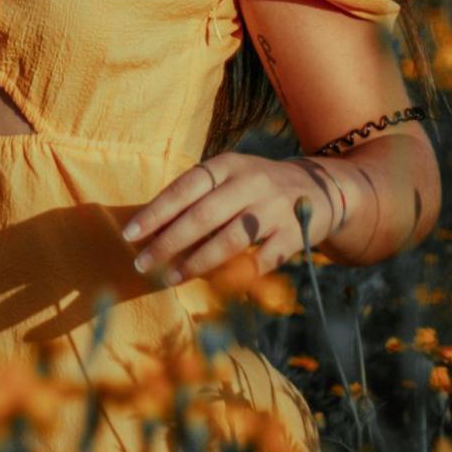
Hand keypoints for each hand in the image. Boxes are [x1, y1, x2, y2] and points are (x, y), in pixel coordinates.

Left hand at [119, 152, 348, 283]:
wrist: (321, 187)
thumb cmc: (256, 187)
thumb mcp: (229, 177)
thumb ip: (196, 197)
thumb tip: (149, 228)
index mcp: (228, 165)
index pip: (184, 188)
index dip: (156, 213)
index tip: (130, 235)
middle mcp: (251, 182)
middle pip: (202, 216)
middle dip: (168, 243)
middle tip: (142, 264)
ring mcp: (275, 208)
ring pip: (229, 240)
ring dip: (197, 263)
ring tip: (172, 278)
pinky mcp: (295, 233)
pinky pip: (262, 260)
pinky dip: (239, 276)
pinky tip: (219, 287)